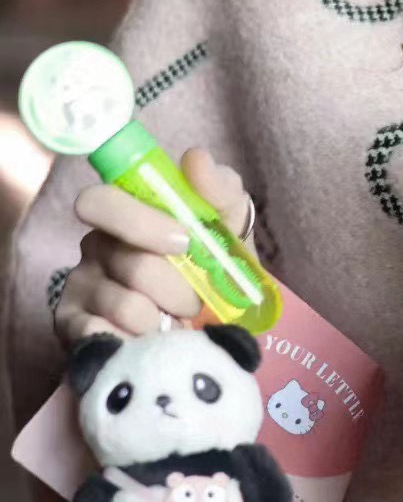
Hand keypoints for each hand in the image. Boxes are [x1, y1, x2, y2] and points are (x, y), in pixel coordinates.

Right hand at [54, 148, 252, 345]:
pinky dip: (141, 342)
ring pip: (126, 304)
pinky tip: (153, 341)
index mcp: (125, 212)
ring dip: (166, 318)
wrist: (216, 328)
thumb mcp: (230, 226)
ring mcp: (80, 288)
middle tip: (195, 298)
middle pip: (126, 260)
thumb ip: (219, 189)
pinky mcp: (74, 331)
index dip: (139, 222)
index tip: (184, 242)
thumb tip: (195, 159)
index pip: (99, 202)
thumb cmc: (215, 266)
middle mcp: (96, 245)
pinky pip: (107, 337)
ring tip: (178, 320)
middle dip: (173, 284)